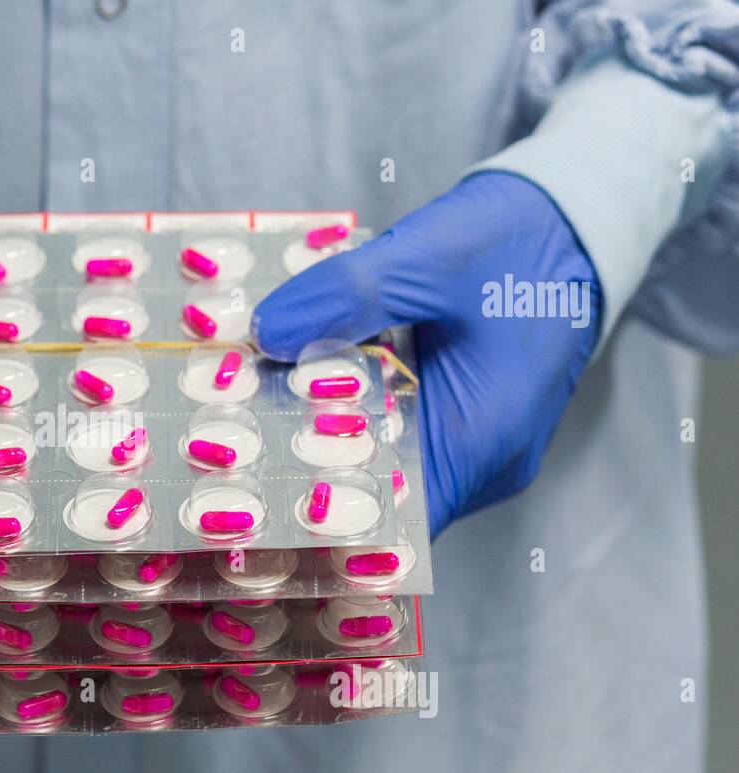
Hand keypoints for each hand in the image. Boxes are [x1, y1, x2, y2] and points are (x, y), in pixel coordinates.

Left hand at [253, 172, 600, 536]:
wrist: (574, 222)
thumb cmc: (518, 240)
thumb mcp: (431, 254)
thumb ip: (348, 294)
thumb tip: (266, 334)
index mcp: (482, 440)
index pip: (391, 524)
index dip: (319, 521)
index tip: (248, 498)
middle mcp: (478, 462)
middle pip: (376, 496)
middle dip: (301, 472)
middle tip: (223, 449)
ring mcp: (468, 445)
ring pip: (378, 464)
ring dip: (318, 439)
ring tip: (240, 417)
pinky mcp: (454, 420)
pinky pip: (391, 434)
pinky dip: (344, 415)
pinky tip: (290, 387)